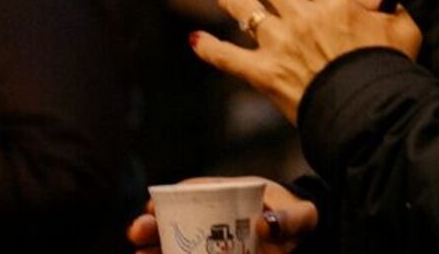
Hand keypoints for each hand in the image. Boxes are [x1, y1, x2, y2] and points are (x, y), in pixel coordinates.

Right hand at [127, 178, 316, 253]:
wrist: (300, 239)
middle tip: (137, 232)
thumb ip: (290, 219)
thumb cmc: (298, 221)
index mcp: (227, 195)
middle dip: (152, 226)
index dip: (169, 199)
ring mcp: (210, 241)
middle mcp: (212, 218)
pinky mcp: (216, 253)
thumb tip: (264, 225)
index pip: (193, 192)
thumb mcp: (301, 216)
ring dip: (156, 247)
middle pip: (176, 219)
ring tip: (139, 253)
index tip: (153, 207)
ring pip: (176, 243)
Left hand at [192, 0, 421, 123]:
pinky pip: (228, 58)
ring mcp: (279, 44)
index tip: (316, 2)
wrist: (369, 111)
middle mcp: (302, 17)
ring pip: (245, 11)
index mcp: (335, 3)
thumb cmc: (389, 71)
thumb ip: (396, 8)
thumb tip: (384, 2)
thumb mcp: (406, 30)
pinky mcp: (264, 73)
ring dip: (232, 0)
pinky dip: (209, 49)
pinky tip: (194, 40)